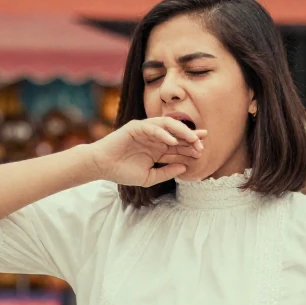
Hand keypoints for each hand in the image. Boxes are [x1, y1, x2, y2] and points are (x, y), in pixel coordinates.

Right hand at [86, 117, 206, 186]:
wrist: (102, 167)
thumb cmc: (122, 172)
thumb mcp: (149, 177)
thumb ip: (166, 172)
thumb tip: (184, 168)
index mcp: (158, 149)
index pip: (178, 146)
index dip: (190, 148)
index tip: (203, 152)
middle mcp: (155, 138)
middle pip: (177, 135)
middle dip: (191, 138)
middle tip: (203, 144)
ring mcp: (146, 131)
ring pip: (168, 127)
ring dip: (181, 132)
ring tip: (193, 138)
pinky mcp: (136, 127)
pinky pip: (152, 127)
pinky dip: (163, 132)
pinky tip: (172, 140)